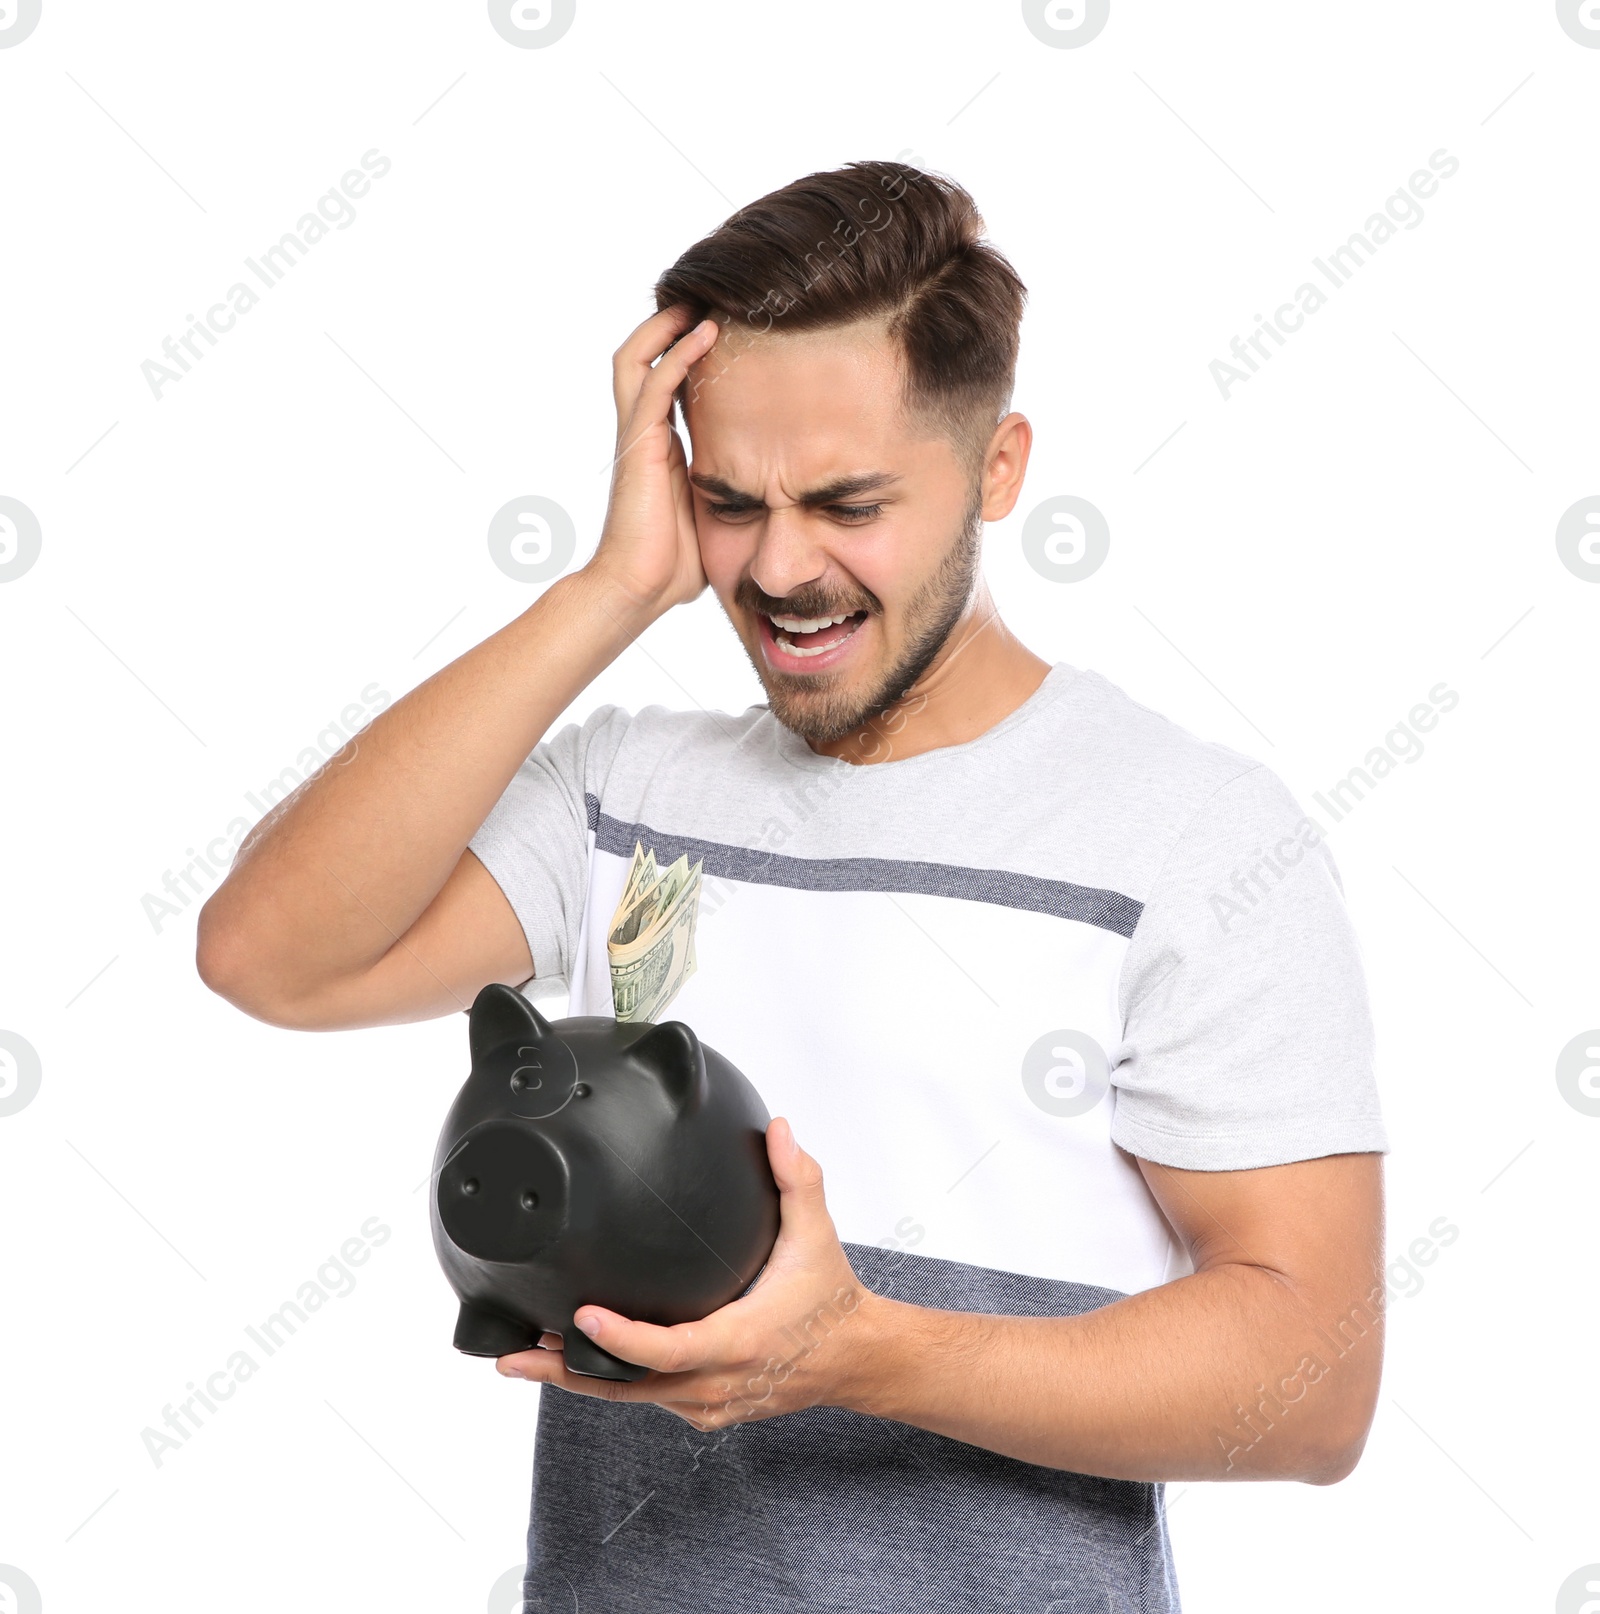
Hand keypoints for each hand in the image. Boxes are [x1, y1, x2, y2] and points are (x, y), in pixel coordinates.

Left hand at [495, 1118, 876, 1430]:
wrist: (853, 1357)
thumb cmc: (830, 1297)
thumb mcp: (816, 1232)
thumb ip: (797, 1177)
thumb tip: (778, 1128)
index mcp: (739, 1341)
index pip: (668, 1350)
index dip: (620, 1339)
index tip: (579, 1316)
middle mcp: (718, 1383)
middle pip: (628, 1387)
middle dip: (566, 1371)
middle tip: (514, 1353)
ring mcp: (708, 1404)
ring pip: (631, 1399)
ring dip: (578, 1380)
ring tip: (524, 1358)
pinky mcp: (704, 1411)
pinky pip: (647, 1401)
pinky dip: (610, 1383)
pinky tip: (573, 1363)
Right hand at [586, 304, 719, 615]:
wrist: (638, 590)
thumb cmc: (673, 566)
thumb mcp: (716, 519)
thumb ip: (734, 497)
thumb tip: (778, 503)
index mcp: (662, 448)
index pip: (668, 382)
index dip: (688, 352)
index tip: (727, 330)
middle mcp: (644, 434)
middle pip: (644, 357)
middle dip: (670, 323)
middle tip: (708, 298)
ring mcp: (637, 436)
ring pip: (637, 357)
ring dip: (669, 325)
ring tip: (702, 300)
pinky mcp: (639, 444)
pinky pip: (655, 383)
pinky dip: (678, 354)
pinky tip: (706, 333)